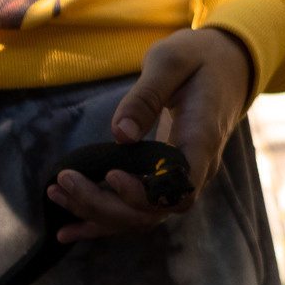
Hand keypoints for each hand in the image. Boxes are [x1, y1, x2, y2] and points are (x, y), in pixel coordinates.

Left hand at [49, 28, 253, 239]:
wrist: (228, 65)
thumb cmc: (199, 57)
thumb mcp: (172, 60)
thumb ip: (146, 96)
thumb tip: (120, 134)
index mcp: (202, 139)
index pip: (179, 188)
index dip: (144, 193)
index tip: (110, 173)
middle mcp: (197, 168)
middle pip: (153, 212)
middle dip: (103, 204)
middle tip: (62, 180)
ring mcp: (183, 178)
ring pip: (142, 217)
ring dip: (97, 213)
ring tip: (55, 195)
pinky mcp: (168, 178)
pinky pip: (139, 211)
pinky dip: (103, 221)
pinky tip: (69, 228)